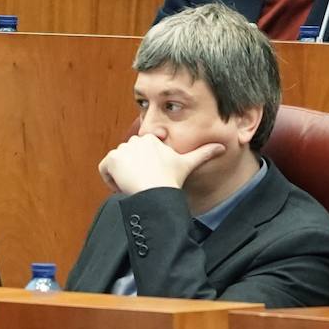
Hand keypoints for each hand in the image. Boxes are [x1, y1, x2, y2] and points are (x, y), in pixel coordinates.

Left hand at [98, 134, 223, 195]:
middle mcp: (135, 140)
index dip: (146, 162)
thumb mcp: (188, 163)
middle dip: (133, 167)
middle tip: (144, 181)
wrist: (155, 190)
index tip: (152, 173)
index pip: (142, 149)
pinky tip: (122, 185)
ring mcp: (122, 150)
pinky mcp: (110, 160)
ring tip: (134, 184)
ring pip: (117, 162)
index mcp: (151, 139)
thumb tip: (223, 147)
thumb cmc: (171, 178)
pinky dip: (109, 178)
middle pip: (129, 155)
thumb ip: (204, 153)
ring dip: (122, 173)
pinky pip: (104, 168)